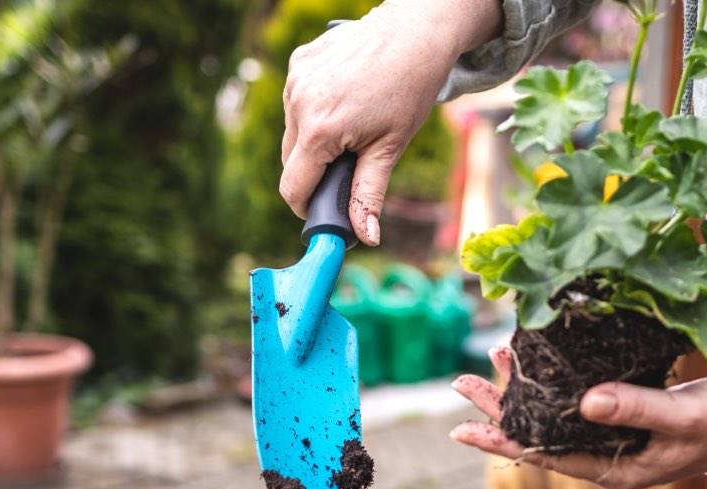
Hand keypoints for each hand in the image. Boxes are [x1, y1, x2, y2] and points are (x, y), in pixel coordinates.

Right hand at [280, 0, 500, 245]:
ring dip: (314, 140)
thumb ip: (369, 195)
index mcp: (319, 131)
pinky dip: (314, 111)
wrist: (415, 32)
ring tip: (352, 128)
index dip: (308, 207)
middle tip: (349, 166)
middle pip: (291, 161)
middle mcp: (298, 103)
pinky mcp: (299, 62)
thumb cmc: (409, 89)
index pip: (293, 187)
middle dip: (315, 172)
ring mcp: (295, 79)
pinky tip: (344, 101)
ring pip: (293, 131)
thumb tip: (366, 238)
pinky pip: (297, 101)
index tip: (324, 211)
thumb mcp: (390, 149)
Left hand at [450, 347, 706, 488]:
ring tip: (495, 361)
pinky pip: (585, 400)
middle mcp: (613, 460)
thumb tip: (582, 402)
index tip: (462, 425)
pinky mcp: (635, 415)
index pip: (545, 457)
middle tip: (460, 381)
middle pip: (544, 436)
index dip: (502, 439)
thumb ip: (633, 408)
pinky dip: (560, 380)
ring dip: (529, 390)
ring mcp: (624, 439)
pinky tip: (545, 359)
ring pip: (561, 416)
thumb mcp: (682, 415)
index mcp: (618, 472)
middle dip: (502, 409)